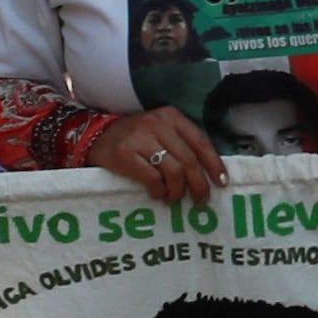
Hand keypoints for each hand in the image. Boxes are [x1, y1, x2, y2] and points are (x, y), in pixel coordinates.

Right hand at [94, 105, 224, 208]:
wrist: (96, 136)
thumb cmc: (136, 139)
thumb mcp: (161, 132)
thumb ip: (182, 145)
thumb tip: (208, 173)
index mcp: (171, 117)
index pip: (200, 142)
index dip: (214, 164)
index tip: (221, 183)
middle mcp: (158, 124)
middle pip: (189, 160)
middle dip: (199, 184)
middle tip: (200, 200)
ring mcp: (140, 138)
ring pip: (174, 171)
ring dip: (177, 191)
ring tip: (173, 198)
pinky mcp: (125, 154)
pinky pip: (152, 178)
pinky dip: (159, 191)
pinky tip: (157, 194)